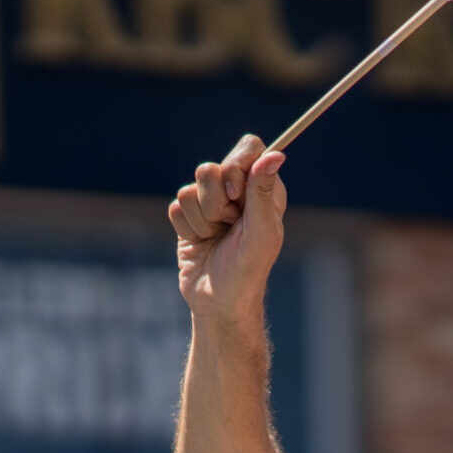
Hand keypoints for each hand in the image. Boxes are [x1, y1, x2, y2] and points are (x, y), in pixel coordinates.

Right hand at [169, 134, 287, 324]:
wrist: (219, 302)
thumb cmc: (248, 270)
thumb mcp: (262, 232)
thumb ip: (264, 192)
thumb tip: (276, 155)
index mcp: (263, 190)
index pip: (249, 149)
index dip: (237, 167)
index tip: (237, 195)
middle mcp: (237, 192)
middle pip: (212, 168)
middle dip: (216, 201)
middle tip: (230, 225)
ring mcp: (210, 203)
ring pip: (190, 188)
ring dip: (202, 220)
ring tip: (216, 238)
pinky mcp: (188, 217)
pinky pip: (176, 206)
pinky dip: (187, 228)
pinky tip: (201, 243)